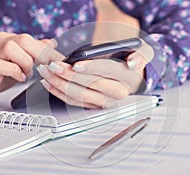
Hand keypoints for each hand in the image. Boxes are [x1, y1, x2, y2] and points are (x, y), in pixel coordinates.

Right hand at [0, 32, 62, 107]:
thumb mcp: (20, 64)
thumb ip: (34, 55)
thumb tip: (52, 46)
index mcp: (10, 40)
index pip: (34, 40)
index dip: (50, 53)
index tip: (62, 63)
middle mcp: (0, 42)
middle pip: (25, 39)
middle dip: (40, 56)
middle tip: (46, 70)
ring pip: (13, 48)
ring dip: (26, 63)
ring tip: (28, 74)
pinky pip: (2, 64)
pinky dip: (15, 72)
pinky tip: (19, 78)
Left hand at [37, 39, 153, 108]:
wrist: (130, 78)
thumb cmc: (131, 60)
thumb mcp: (143, 53)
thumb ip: (141, 55)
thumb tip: (133, 63)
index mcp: (126, 77)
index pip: (106, 71)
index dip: (90, 67)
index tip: (74, 64)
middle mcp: (116, 92)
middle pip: (89, 85)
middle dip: (68, 75)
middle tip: (52, 65)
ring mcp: (103, 101)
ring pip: (78, 95)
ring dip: (59, 83)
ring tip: (46, 71)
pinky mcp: (93, 106)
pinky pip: (73, 102)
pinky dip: (58, 92)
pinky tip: (48, 82)